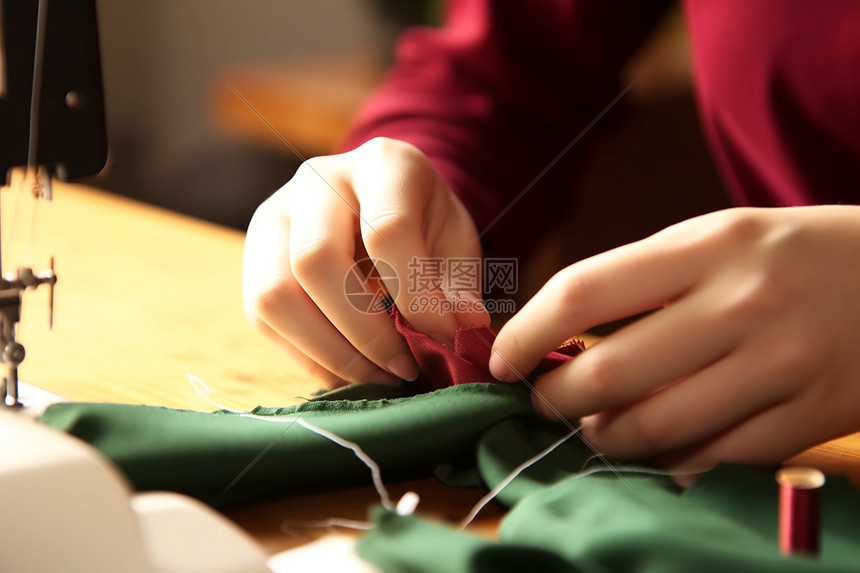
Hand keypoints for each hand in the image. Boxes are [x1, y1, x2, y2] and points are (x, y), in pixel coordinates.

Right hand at [243, 138, 488, 385]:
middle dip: (364, 331)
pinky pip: (264, 319)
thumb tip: (462, 331)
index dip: (417, 295)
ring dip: (329, 352)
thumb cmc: (423, 221)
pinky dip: (309, 357)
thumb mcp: (455, 240)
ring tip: (378, 377)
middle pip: (315, 260)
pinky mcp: (254, 258)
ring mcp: (275, 217)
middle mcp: (316, 180)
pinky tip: (350, 372)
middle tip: (404, 368)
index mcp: (380, 163)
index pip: (388, 229)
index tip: (445, 339)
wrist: (379, 202)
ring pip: (274, 296)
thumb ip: (458, 284)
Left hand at [490, 206, 859, 470]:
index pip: (584, 292)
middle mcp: (743, 303)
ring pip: (658, 427)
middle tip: (544, 405)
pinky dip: (671, 461)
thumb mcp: (721, 237)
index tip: (505, 358)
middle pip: (610, 372)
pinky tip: (659, 449)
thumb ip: (645, 280)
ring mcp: (782, 364)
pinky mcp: (812, 416)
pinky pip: (715, 458)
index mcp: (710, 245)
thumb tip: (564, 339)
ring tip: (597, 428)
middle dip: (557, 401)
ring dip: (607, 437)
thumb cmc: (793, 255)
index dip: (527, 332)